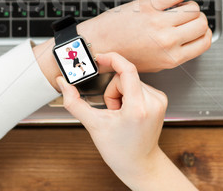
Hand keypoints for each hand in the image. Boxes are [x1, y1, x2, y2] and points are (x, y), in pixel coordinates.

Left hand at [33, 0, 210, 91]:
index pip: (206, 41)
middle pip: (202, 22)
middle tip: (188, 18)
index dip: (205, 33)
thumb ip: (175, 53)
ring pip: (193, 7)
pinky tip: (170, 0)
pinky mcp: (148, 6)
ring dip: (189, 6)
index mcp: (172, 57)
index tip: (200, 29)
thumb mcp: (154, 64)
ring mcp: (159, 22)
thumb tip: (191, 38)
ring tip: (179, 8)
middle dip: (198, 19)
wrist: (98, 45)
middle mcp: (168, 40)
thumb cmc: (122, 55)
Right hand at [57, 52, 196, 189]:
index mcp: (138, 108)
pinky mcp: (160, 99)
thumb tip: (62, 83)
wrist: (139, 164)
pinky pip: (138, 85)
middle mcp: (153, 102)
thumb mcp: (93, 125)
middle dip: (112, 90)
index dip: (111, 59)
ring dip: (120, 93)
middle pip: (124, 77)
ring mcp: (158, 100)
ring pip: (130, 80)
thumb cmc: (119, 150)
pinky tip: (128, 112)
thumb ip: (74, 102)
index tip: (99, 58)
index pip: (127, 70)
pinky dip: (129, 95)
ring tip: (120, 114)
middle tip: (112, 111)